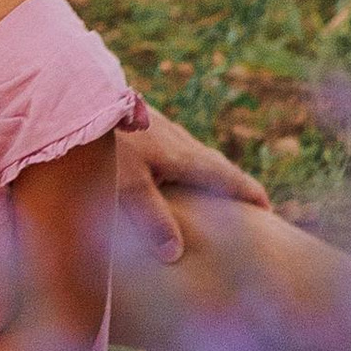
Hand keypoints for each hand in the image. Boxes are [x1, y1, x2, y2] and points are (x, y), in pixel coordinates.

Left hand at [116, 105, 267, 266]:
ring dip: (208, 174)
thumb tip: (175, 254)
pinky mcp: (142, 123)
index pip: (228, 179)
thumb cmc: (106, 142)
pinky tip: (168, 169)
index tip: (268, 211)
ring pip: (194, 155)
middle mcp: (180, 141)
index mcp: (185, 157)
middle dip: (232, 186)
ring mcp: (162, 130)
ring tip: (210, 192)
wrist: (83, 96)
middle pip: (216, 165)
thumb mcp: (129, 184)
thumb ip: (153, 218)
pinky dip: (183, 165)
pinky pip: (174, 148)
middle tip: (246, 204)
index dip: (249, 195)